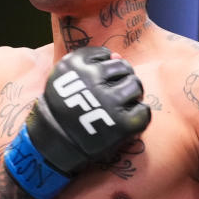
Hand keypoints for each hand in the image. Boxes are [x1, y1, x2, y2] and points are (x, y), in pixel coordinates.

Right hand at [5, 47, 150, 198]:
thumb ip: (91, 63)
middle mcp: (94, 78)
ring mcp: (110, 101)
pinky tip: (126, 121)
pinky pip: (144, 110)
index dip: (104, 70)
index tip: (95, 84)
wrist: (54, 143)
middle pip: (124, 69)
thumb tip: (117, 55)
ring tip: (118, 108)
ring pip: (136, 86)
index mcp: (76, 63)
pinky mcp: (124, 123)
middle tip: (110, 97)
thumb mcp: (67, 79)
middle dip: (120, 80)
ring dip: (131, 95)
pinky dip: (138, 115)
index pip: (106, 55)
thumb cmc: (63, 108)